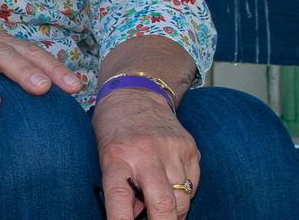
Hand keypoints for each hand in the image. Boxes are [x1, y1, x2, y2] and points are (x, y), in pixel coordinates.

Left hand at [93, 88, 199, 219]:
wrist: (135, 93)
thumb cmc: (114, 129)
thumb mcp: (106, 156)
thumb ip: (121, 188)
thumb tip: (137, 218)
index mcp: (116, 155)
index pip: (118, 196)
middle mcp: (145, 152)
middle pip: (162, 203)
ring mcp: (171, 150)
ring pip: (182, 199)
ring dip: (174, 211)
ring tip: (161, 206)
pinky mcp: (190, 148)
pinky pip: (192, 185)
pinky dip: (183, 193)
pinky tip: (171, 184)